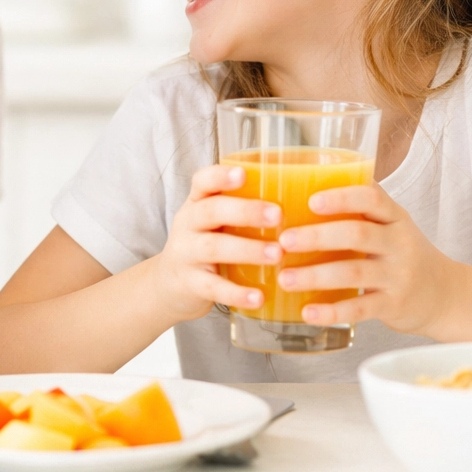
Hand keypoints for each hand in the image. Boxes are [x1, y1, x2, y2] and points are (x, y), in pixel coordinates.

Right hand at [149, 165, 281, 322]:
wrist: (170, 286)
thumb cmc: (206, 245)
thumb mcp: (214, 223)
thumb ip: (243, 210)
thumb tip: (301, 201)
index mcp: (197, 203)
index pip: (202, 181)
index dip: (220, 176)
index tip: (243, 174)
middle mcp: (187, 224)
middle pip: (211, 211)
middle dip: (245, 211)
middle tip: (277, 215)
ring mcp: (185, 254)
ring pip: (213, 247)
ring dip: (248, 250)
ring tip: (277, 254)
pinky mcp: (190, 284)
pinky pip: (213, 287)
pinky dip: (237, 293)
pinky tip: (259, 297)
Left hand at [277, 182, 459, 335]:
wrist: (446, 295)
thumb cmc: (405, 253)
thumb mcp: (393, 225)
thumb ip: (362, 208)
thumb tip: (308, 183)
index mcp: (395, 218)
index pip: (372, 198)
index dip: (342, 197)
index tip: (312, 200)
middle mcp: (399, 244)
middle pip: (358, 234)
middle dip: (318, 236)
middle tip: (284, 240)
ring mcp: (398, 276)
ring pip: (354, 273)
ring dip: (315, 276)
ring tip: (285, 279)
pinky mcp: (394, 306)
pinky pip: (360, 309)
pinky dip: (332, 311)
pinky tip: (307, 312)